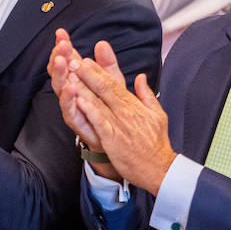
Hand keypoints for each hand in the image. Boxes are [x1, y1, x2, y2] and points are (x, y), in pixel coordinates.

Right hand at [49, 30, 101, 154]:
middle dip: (58, 57)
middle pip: (60, 71)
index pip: (68, 59)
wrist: (117, 138)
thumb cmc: (112, 110)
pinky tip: (71, 88)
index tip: (62, 33)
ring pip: (61, 89)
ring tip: (62, 62)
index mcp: (80, 80)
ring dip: (60, 74)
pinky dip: (69, 99)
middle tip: (61, 45)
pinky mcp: (77, 121)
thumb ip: (107, 64)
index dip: (64, 46)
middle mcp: (72, 92)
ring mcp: (72, 106)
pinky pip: (70, 110)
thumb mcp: (113, 83)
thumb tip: (102, 43)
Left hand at [68, 41, 176, 192]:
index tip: (86, 60)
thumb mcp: (157, 114)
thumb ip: (146, 94)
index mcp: (133, 105)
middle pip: (104, 88)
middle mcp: (125, 111)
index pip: (113, 84)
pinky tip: (80, 102)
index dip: (98, 71)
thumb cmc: (157, 143)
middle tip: (72, 61)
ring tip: (70, 75)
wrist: (160, 168)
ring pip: (98, 102)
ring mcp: (119, 125)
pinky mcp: (113, 140)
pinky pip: (99, 123)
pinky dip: (90, 111)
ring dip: (83, 88)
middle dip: (87, 74)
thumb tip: (141, 77)